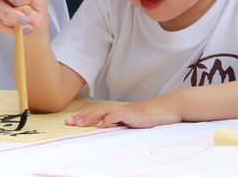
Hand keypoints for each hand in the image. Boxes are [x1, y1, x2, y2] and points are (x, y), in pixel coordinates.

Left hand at [66, 95, 181, 128]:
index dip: (83, 116)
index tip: (71, 122)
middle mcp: (119, 109)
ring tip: (79, 124)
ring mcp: (126, 111)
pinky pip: (119, 116)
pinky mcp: (134, 115)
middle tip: (68, 123)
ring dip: (90, 117)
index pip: (96, 112)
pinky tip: (102, 125)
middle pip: (96, 111)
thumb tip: (108, 130)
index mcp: (117, 111)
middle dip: (81, 117)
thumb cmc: (151, 117)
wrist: (168, 108)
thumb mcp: (133, 122)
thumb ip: (121, 124)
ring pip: (103, 111)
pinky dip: (109, 119)